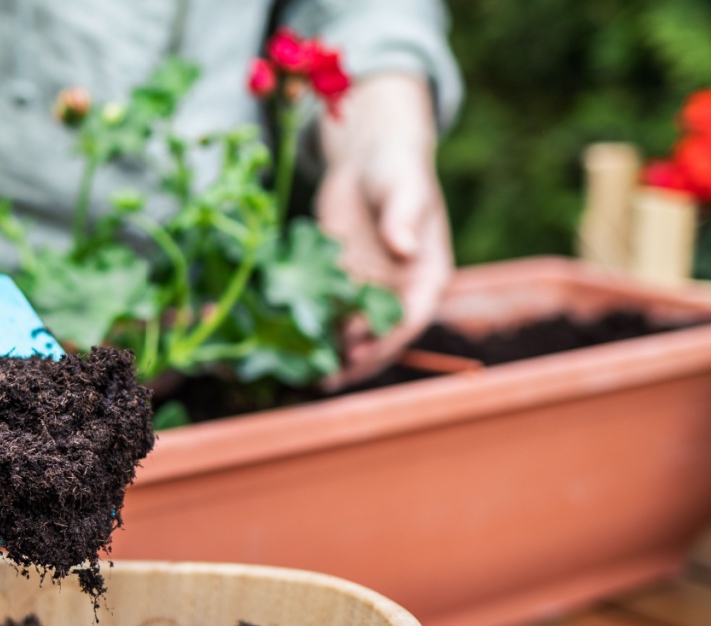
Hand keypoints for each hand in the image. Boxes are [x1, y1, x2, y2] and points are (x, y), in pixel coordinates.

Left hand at [314, 73, 453, 387]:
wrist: (368, 162)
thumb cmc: (397, 171)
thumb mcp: (404, 188)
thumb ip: (404, 218)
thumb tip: (403, 248)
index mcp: (426, 278)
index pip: (410, 320)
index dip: (386, 340)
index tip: (359, 351)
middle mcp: (398, 294)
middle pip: (378, 336)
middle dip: (353, 359)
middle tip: (325, 378)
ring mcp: (367, 292)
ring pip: (349, 332)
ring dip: (328, 353)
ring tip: (302, 374)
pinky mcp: (337, 284)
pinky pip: (324, 312)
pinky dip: (308, 328)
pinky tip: (284, 343)